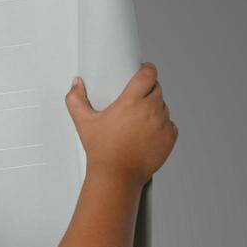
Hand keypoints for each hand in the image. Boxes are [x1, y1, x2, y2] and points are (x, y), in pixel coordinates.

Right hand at [65, 62, 176, 184]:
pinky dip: (162, 126)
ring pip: (164, 106)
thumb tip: (76, 85)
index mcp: (131, 102)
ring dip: (155, 109)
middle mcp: (150, 110)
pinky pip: (170, 124)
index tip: (144, 71)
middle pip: (157, 89)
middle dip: (148, 91)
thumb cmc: (102, 152)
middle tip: (135, 102)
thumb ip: (76, 100)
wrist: (117, 176)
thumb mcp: (84, 123)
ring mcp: (162, 124)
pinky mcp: (169, 137)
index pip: (148, 74)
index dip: (147, 70)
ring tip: (139, 121)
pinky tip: (147, 133)